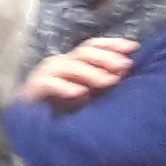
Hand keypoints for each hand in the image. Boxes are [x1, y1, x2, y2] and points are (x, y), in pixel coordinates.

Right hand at [18, 36, 135, 107]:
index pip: (93, 46)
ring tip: (108, 81)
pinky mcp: (33, 87)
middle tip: (125, 66)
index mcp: (74, 61)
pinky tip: (80, 94)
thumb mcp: (89, 92)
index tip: (134, 47)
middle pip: (83, 53)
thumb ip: (104, 81)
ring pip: (69, 66)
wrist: (31, 121)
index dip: (113, 44)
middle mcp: (60, 62)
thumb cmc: (63, 106)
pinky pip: (49, 83)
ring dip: (90, 73)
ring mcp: (45, 73)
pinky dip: (65, 87)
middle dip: (106, 58)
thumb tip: (126, 70)